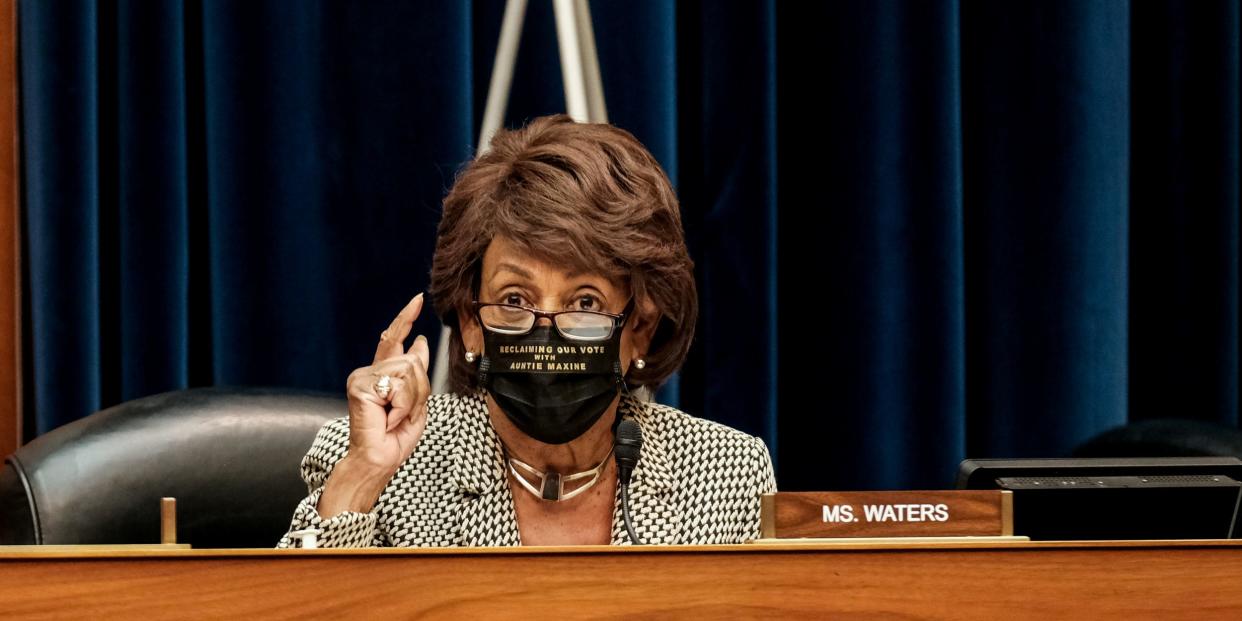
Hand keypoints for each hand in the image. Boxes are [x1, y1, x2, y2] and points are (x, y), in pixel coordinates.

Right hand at [344, 293, 432, 472]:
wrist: (379, 460)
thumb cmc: (395, 438)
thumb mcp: (416, 401)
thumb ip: (417, 373)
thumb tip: (420, 341)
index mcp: (382, 373)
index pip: (394, 339)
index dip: (405, 318)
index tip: (417, 299)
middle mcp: (369, 371)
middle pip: (413, 360)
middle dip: (420, 390)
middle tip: (405, 414)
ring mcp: (362, 377)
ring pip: (409, 371)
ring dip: (411, 400)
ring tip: (395, 417)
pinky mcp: (360, 386)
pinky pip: (399, 386)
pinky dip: (403, 407)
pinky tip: (388, 419)